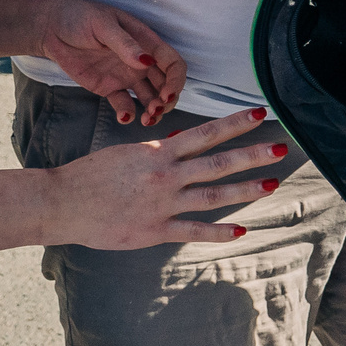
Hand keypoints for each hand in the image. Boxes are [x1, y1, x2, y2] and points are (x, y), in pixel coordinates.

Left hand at [34, 0, 186, 126]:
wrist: (52, 28)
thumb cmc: (80, 16)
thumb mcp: (103, 25)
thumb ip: (125, 44)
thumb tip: (147, 62)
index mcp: (146, 42)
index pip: (173, 63)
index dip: (176, 80)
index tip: (167, 94)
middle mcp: (140, 61)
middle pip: (166, 84)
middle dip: (167, 101)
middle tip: (157, 111)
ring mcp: (126, 76)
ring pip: (149, 98)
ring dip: (153, 111)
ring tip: (147, 120)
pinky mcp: (109, 88)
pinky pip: (124, 104)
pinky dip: (128, 114)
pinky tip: (124, 118)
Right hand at [46, 108, 289, 250]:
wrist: (64, 202)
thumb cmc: (90, 176)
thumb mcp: (126, 154)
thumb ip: (156, 152)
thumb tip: (180, 144)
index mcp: (157, 151)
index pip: (205, 133)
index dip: (235, 123)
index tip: (260, 114)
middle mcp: (166, 175)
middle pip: (218, 162)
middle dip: (253, 154)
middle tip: (282, 147)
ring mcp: (163, 204)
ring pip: (214, 195)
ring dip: (245, 189)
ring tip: (272, 183)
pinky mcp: (156, 230)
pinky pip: (194, 230)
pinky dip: (219, 231)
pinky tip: (241, 229)